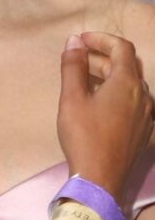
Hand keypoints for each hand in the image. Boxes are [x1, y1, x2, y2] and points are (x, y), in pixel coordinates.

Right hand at [57, 32, 153, 201]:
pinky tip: (104, 108)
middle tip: (79, 62)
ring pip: (132, 87)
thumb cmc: (83, 136)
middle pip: (127, 66)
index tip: (81, 41)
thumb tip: (74, 41)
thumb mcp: (71, 99)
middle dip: (103, 59)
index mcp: (126, 82)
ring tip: (87, 84)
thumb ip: (73, 67)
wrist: (99, 180)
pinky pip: (136, 107)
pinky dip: (120, 98)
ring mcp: (148, 116)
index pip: (121, 47)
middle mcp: (143, 95)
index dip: (102, 39)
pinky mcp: (146, 133)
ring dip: (111, 79)